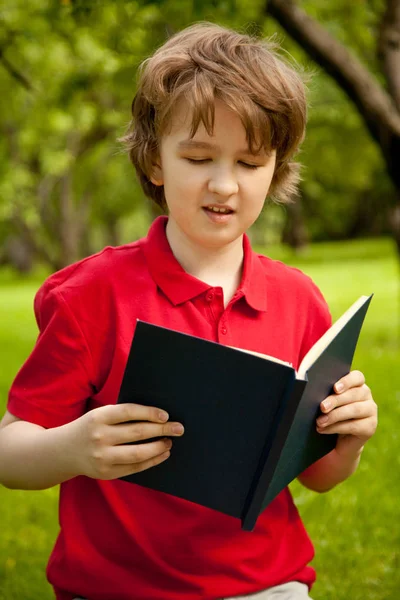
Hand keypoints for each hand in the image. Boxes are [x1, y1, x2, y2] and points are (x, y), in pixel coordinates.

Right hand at [67, 403, 183, 479]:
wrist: (63, 451)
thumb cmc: (90, 428)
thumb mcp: (100, 415)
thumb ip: (122, 415)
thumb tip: (157, 417)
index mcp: (99, 417)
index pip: (130, 412)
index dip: (150, 413)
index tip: (165, 415)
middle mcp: (100, 437)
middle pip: (138, 432)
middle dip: (162, 430)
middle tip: (179, 428)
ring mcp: (103, 457)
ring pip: (138, 453)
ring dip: (159, 447)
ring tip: (170, 442)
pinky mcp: (106, 473)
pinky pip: (135, 467)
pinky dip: (152, 461)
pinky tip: (162, 454)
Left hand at [316, 370, 377, 457]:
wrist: (339, 440)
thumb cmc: (329, 414)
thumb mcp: (327, 403)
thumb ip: (325, 394)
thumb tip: (312, 391)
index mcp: (356, 384)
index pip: (357, 377)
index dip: (346, 381)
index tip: (335, 388)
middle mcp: (366, 395)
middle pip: (354, 394)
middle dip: (336, 400)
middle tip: (322, 407)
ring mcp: (371, 411)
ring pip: (355, 410)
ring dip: (334, 416)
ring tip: (319, 421)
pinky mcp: (370, 427)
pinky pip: (354, 426)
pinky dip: (336, 427)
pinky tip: (323, 429)